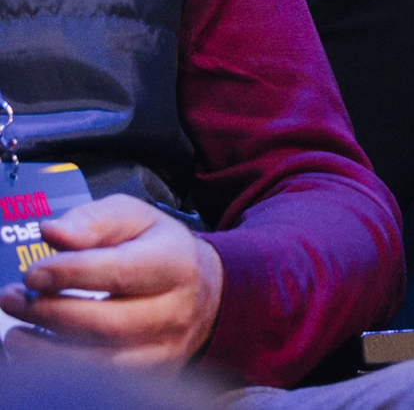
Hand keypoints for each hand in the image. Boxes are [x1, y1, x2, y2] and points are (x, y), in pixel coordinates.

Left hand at [0, 194, 223, 369]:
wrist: (205, 291)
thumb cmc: (160, 250)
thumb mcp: (134, 219)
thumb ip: (93, 221)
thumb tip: (52, 232)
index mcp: (174, 263)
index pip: (122, 271)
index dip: (72, 274)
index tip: (32, 275)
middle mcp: (175, 310)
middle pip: (109, 323)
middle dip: (51, 314)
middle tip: (11, 300)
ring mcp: (165, 348)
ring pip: (103, 362)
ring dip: (48, 351)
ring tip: (16, 334)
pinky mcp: (152, 375)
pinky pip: (103, 382)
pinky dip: (63, 372)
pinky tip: (39, 352)